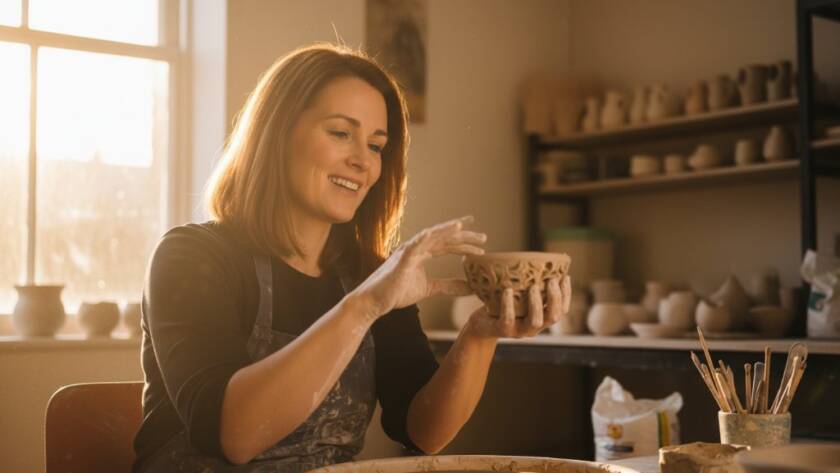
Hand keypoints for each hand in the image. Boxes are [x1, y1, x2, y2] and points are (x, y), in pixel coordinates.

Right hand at [351, 216, 486, 322]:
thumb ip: (447, 286)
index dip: (463, 241)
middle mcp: (417, 248)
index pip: (447, 244)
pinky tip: (441, 231)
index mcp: (422, 253)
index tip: (481, 242)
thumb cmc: (396, 293)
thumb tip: (468, 287)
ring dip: (450, 231)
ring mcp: (409, 250)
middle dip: (464, 236)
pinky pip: (417, 243)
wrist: (374, 302)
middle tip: (484, 237)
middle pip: (444, 238)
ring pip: (433, 236)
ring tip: (466, 226)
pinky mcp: (402, 257)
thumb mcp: (428, 289)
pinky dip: (429, 235)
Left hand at [465, 275, 571, 338]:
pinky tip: (507, 290)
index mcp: (541, 318)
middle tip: (551, 280)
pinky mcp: (503, 331)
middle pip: (553, 317)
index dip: (566, 295)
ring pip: (535, 321)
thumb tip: (537, 259)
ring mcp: (519, 331)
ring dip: (536, 303)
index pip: (561, 310)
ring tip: (534, 287)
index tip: (565, 277)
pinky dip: (508, 305)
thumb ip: (528, 285)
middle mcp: (534, 327)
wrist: (481, 324)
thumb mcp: (518, 296)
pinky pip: (508, 320)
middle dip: (555, 298)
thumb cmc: (501, 305)